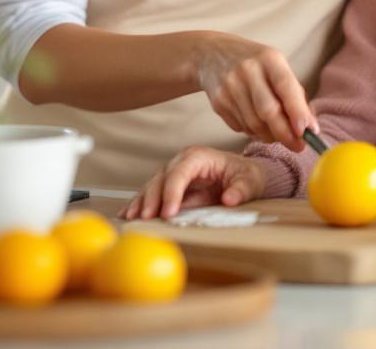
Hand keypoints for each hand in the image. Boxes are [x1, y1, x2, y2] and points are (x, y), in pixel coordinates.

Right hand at [119, 146, 266, 220]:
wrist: (244, 174)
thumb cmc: (246, 175)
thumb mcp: (249, 181)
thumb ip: (240, 189)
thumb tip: (229, 199)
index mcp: (199, 156)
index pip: (180, 172)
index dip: (172, 191)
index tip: (168, 212)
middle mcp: (182, 161)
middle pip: (161, 178)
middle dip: (152, 198)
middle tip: (147, 218)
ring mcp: (173, 171)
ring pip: (152, 185)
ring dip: (141, 202)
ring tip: (131, 219)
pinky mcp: (170, 184)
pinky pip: (152, 193)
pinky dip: (139, 203)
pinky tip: (127, 215)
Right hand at [196, 33, 316, 152]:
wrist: (212, 54)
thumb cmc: (256, 64)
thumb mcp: (277, 67)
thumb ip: (294, 95)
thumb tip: (310, 128)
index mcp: (269, 58)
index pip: (286, 86)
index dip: (297, 111)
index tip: (308, 132)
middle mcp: (248, 70)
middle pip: (268, 111)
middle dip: (285, 133)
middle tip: (298, 146)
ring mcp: (230, 86)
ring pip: (254, 124)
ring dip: (270, 135)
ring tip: (276, 133)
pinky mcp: (218, 102)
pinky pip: (241, 127)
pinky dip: (253, 132)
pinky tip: (256, 123)